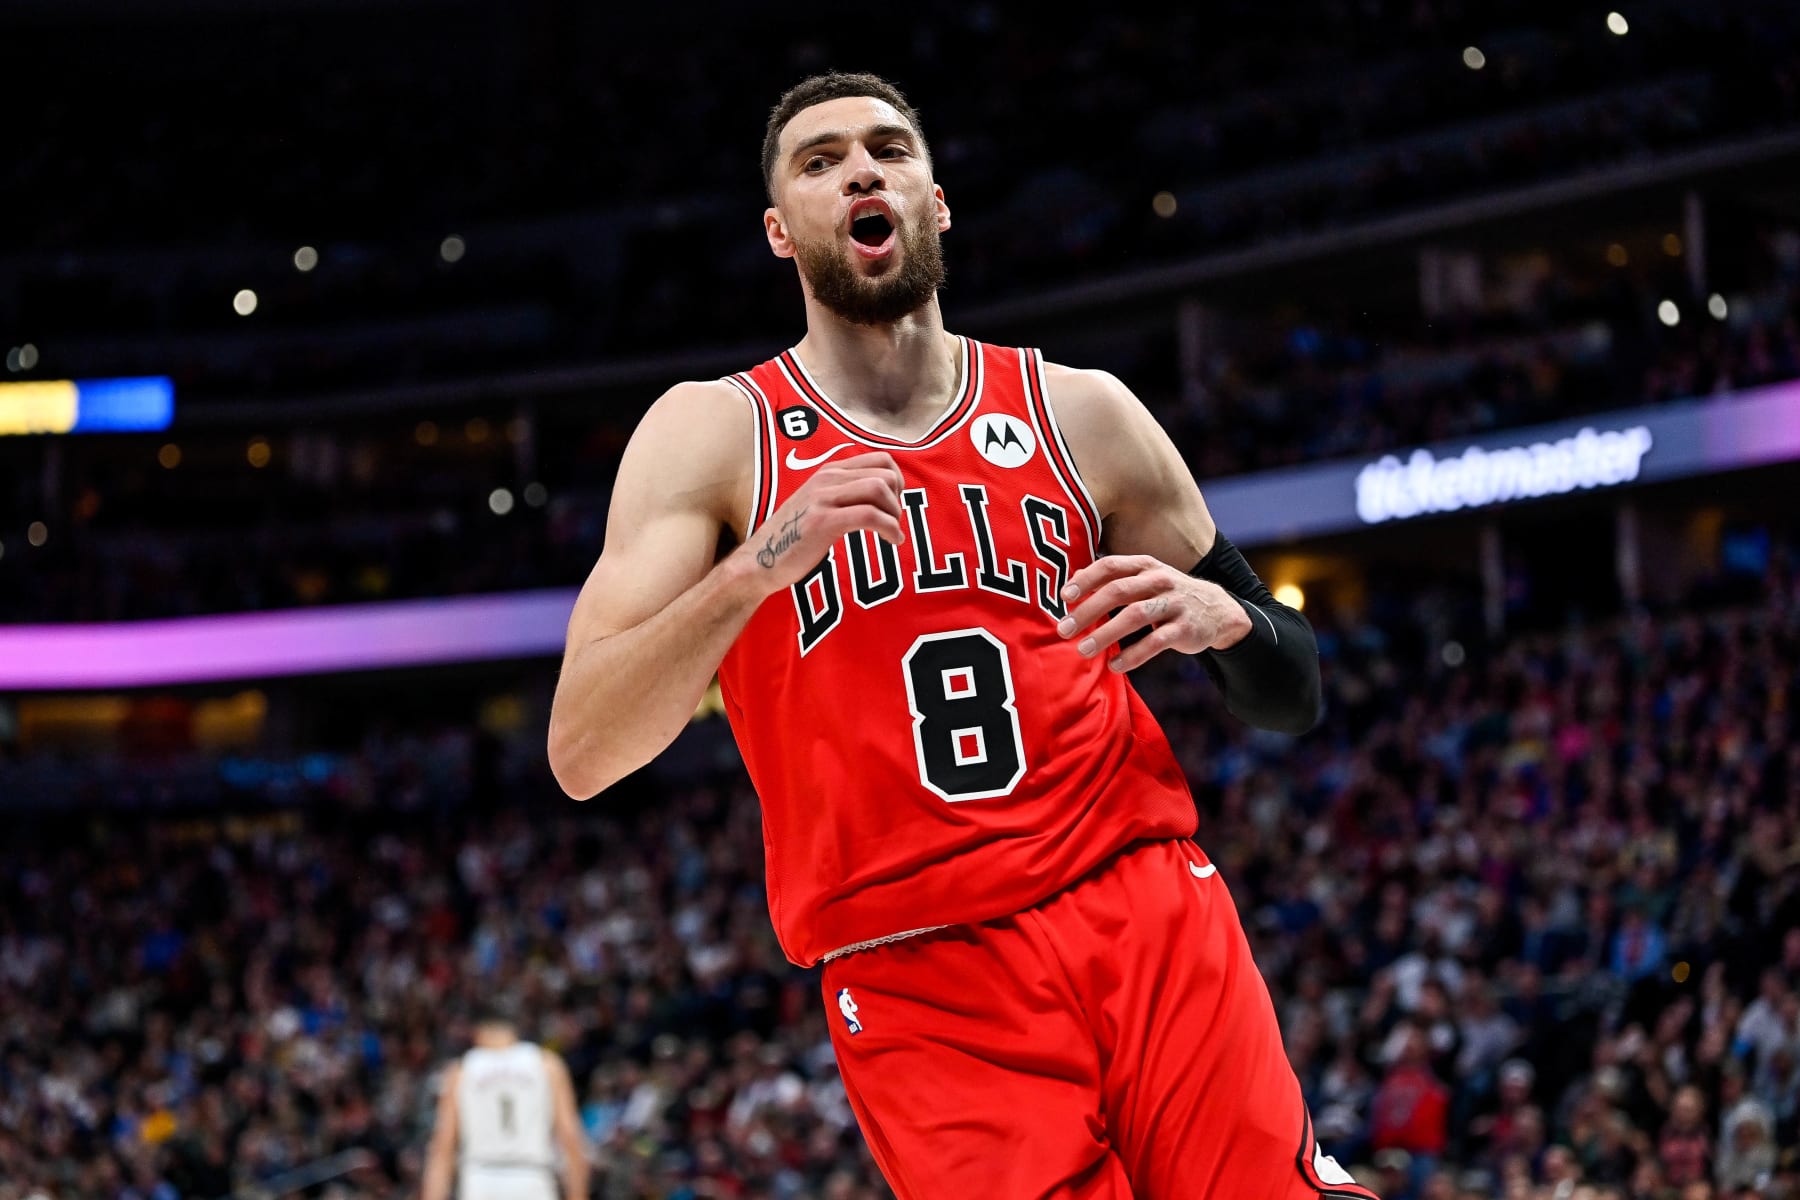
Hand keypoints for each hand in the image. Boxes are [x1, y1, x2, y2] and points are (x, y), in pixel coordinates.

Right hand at [741, 451, 905, 592]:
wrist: (758, 562)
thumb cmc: (792, 538)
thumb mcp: (818, 505)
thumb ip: (844, 494)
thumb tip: (883, 497)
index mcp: (829, 471)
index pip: (882, 459)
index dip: (897, 482)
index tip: (893, 506)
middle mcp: (826, 478)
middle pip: (885, 474)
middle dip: (898, 499)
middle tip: (892, 522)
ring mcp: (823, 498)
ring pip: (879, 489)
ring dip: (895, 513)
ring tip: (892, 533)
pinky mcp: (823, 522)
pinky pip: (870, 516)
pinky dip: (890, 529)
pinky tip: (892, 541)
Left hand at [1056, 554, 1251, 671]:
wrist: (1218, 610)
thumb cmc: (1168, 594)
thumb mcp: (1145, 578)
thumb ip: (1113, 579)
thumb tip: (1072, 581)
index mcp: (1145, 565)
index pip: (1110, 565)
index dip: (1085, 580)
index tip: (1064, 598)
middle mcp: (1159, 580)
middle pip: (1118, 591)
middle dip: (1088, 610)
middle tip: (1064, 629)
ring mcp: (1174, 603)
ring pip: (1135, 616)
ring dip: (1106, 634)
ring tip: (1083, 649)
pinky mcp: (1185, 628)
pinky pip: (1155, 642)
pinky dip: (1133, 655)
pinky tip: (1114, 666)